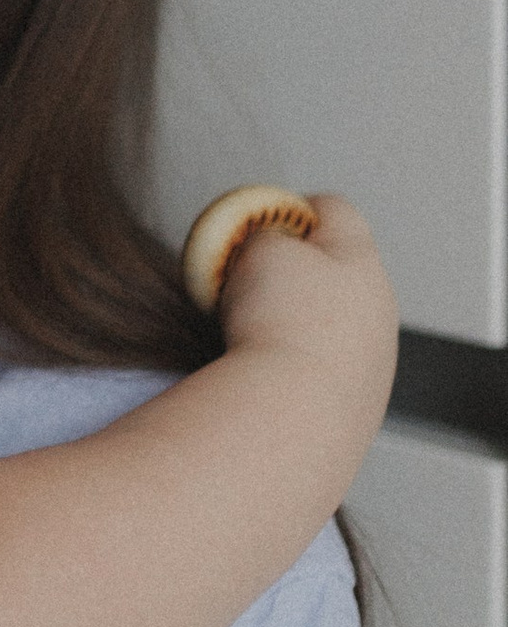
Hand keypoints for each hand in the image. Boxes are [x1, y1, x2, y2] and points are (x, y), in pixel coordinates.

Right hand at [217, 190, 397, 459]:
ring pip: (330, 324)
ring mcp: (375, 361)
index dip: (288, 209)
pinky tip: (268, 375)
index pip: (333, 209)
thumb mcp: (259, 252)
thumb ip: (263, 235)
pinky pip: (324, 370)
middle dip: (290, 271)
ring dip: (293, 322)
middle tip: (246, 283)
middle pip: (335, 270)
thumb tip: (266, 246)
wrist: (293, 417)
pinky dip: (296, 365)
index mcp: (363, 263)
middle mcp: (380, 310)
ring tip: (251, 336)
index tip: (256, 226)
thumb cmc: (280, 328)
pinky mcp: (360, 405)